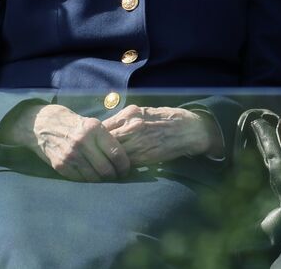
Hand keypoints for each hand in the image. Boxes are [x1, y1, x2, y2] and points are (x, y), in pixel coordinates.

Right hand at [8, 103, 130, 180]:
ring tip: (106, 180)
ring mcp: (70, 155)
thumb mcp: (93, 125)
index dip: (124, 165)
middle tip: (118, 177)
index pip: (116, 153)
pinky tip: (92, 179)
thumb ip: (107, 139)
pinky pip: (79, 179)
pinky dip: (87, 181)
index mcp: (95, 130)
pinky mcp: (60, 165)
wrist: (44, 126)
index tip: (126, 170)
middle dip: (114, 176)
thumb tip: (125, 156)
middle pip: (105, 168)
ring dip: (102, 181)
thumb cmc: (76, 125)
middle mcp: (82, 142)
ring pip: (93, 177)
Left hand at [101, 106, 221, 165]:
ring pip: (111, 154)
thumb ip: (125, 120)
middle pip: (103, 141)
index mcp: (130, 114)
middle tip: (92, 157)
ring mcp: (137, 142)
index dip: (94, 137)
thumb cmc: (167, 119)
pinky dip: (117, 166)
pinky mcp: (144, 156)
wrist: (188, 130)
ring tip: (100, 165)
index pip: (102, 127)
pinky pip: (123, 163)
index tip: (91, 144)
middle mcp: (131, 126)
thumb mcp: (144, 112)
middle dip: (96, 150)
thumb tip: (106, 129)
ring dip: (105, 161)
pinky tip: (115, 168)